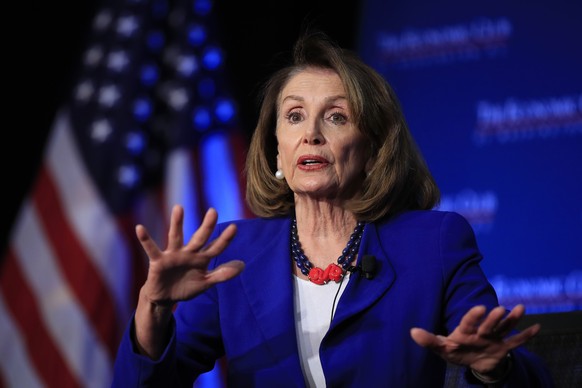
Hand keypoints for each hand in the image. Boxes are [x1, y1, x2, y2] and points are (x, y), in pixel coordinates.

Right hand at [138, 204, 244, 306]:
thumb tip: (243, 265)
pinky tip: (140, 228)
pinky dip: (145, 239)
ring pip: (176, 237)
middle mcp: (188, 253)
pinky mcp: (158, 261)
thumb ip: (222, 274)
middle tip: (213, 211)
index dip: (225, 239)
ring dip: (177, 223)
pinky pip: (152, 249)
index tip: (234, 227)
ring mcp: (173, 255)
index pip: (216, 247)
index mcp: (201, 258)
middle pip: (199, 238)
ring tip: (179, 207)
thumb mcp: (206, 283)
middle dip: (206, 226)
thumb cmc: (186, 287)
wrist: (165, 298)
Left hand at [410, 304, 539, 375]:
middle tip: (500, 309)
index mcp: (466, 331)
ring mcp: (494, 338)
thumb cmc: (456, 351)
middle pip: (488, 324)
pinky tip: (537, 327)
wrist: (473, 361)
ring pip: (504, 328)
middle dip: (493, 318)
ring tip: (520, 308)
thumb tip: (412, 332)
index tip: (479, 307)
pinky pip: (516, 341)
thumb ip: (429, 340)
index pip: (469, 321)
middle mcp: (481, 332)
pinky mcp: (504, 347)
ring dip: (512, 320)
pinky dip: (526, 336)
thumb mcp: (442, 348)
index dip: (474, 316)